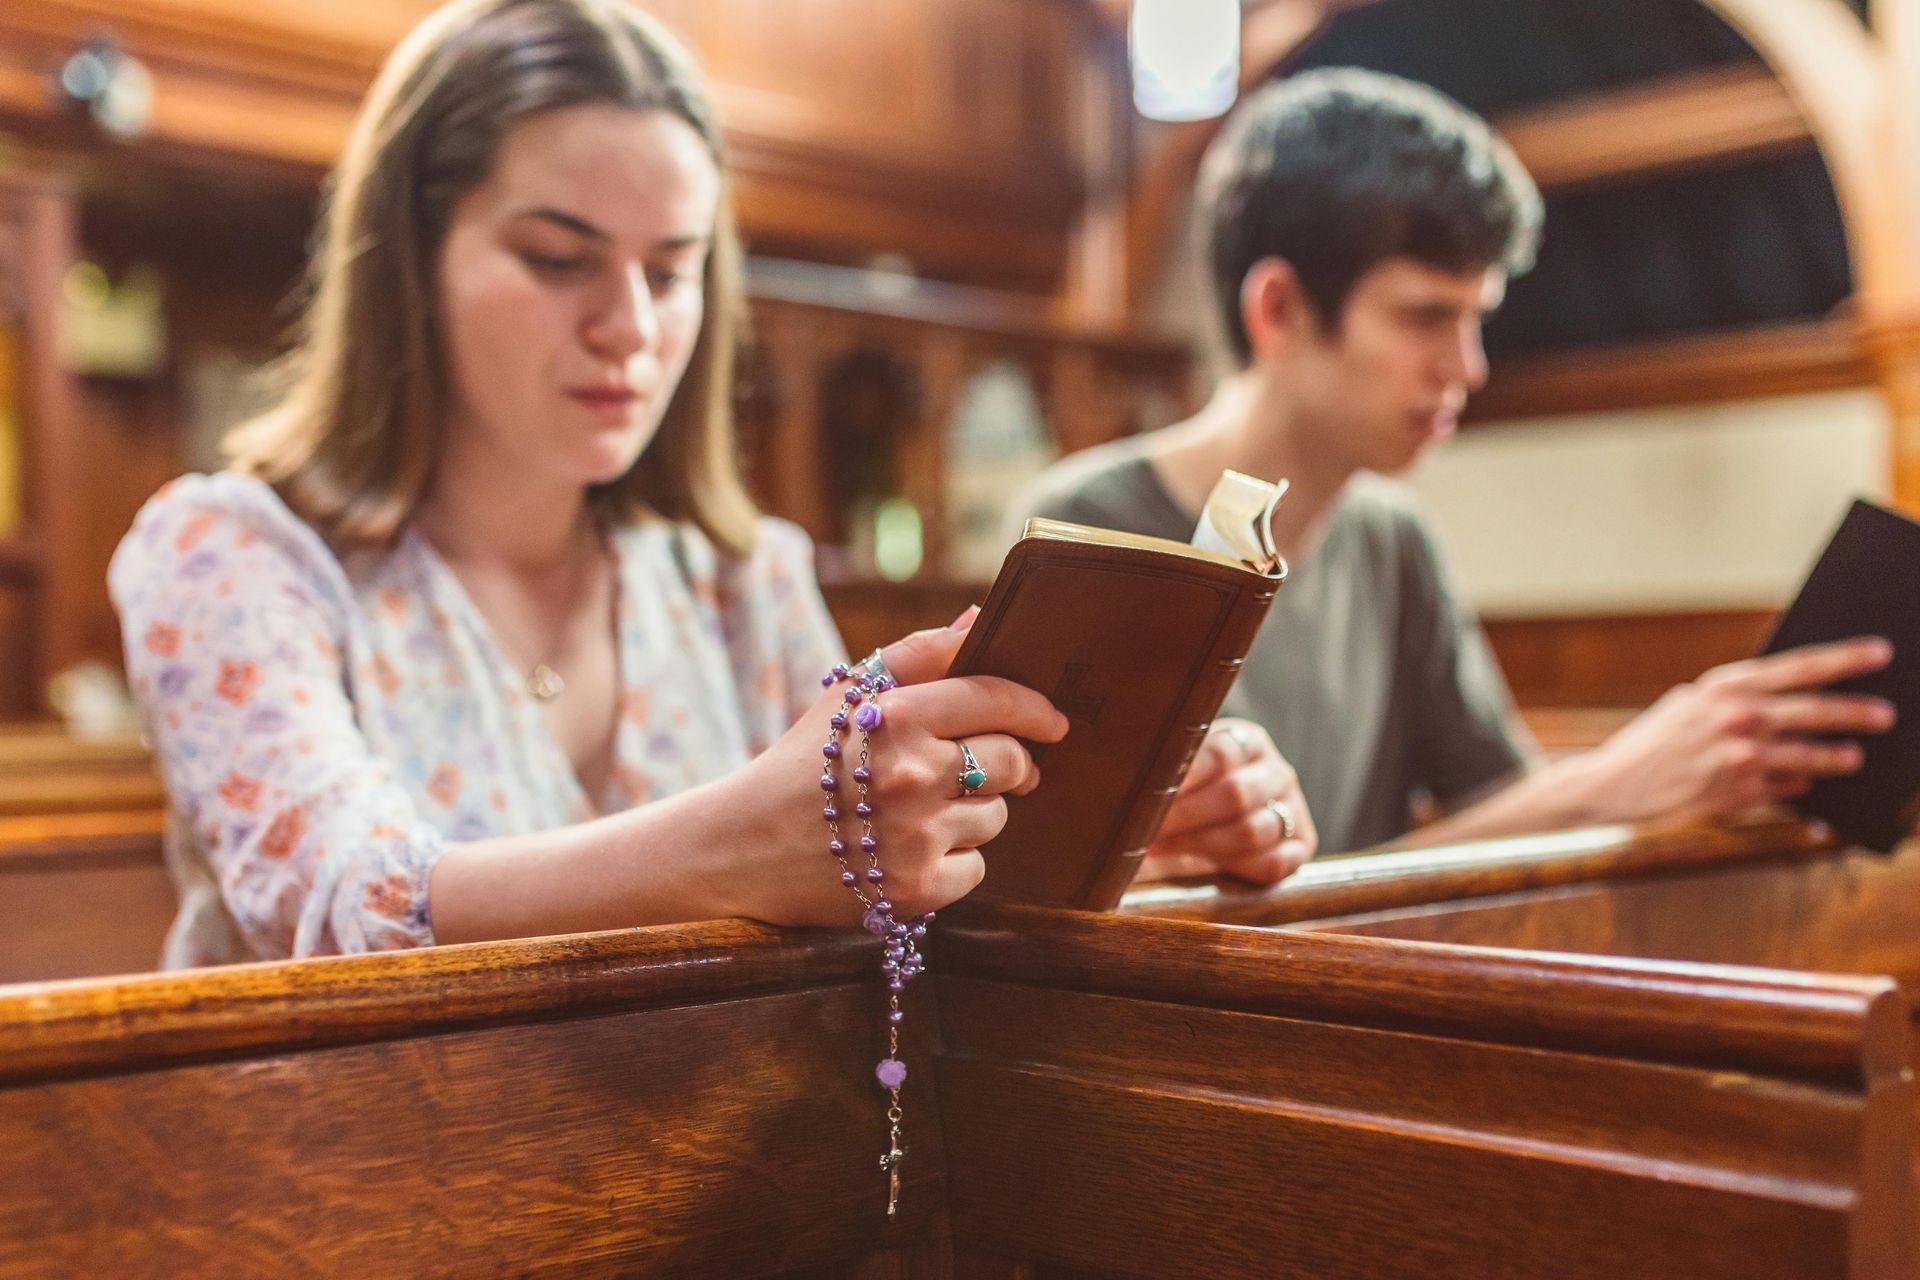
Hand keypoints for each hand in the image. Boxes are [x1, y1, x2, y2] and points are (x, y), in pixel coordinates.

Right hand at [725, 609, 1068, 925]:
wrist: (743, 848)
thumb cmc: (805, 763)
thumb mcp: (848, 695)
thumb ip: (919, 653)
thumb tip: (979, 618)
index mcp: (896, 716)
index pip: (995, 700)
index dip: (1034, 708)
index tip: (1054, 721)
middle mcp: (911, 775)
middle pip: (1011, 761)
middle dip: (1010, 763)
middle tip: (989, 767)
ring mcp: (916, 837)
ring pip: (996, 816)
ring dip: (975, 812)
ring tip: (921, 813)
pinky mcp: (918, 890)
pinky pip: (977, 868)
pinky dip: (955, 861)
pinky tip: (911, 852)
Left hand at [1137, 718, 1316, 885]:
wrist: (1228, 815)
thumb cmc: (1194, 789)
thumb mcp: (1184, 771)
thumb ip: (1163, 777)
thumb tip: (1125, 797)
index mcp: (1247, 742)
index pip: (1219, 753)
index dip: (1184, 777)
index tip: (1149, 795)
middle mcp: (1276, 771)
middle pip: (1235, 794)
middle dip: (1185, 817)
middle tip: (1147, 831)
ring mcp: (1293, 808)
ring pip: (1252, 831)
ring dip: (1202, 846)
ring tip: (1161, 851)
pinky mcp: (1301, 845)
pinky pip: (1274, 863)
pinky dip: (1235, 870)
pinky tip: (1204, 868)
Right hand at [1580, 635, 1894, 824]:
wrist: (1616, 784)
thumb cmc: (1657, 740)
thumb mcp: (1690, 704)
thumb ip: (1738, 697)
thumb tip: (1797, 694)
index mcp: (1724, 686)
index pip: (1799, 666)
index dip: (1845, 658)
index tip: (1880, 651)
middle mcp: (1735, 718)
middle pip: (1815, 711)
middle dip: (1857, 712)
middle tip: (1887, 715)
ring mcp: (1739, 757)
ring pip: (1810, 756)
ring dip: (1838, 757)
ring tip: (1853, 757)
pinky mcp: (1740, 793)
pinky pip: (1788, 787)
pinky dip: (1798, 783)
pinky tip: (1800, 781)